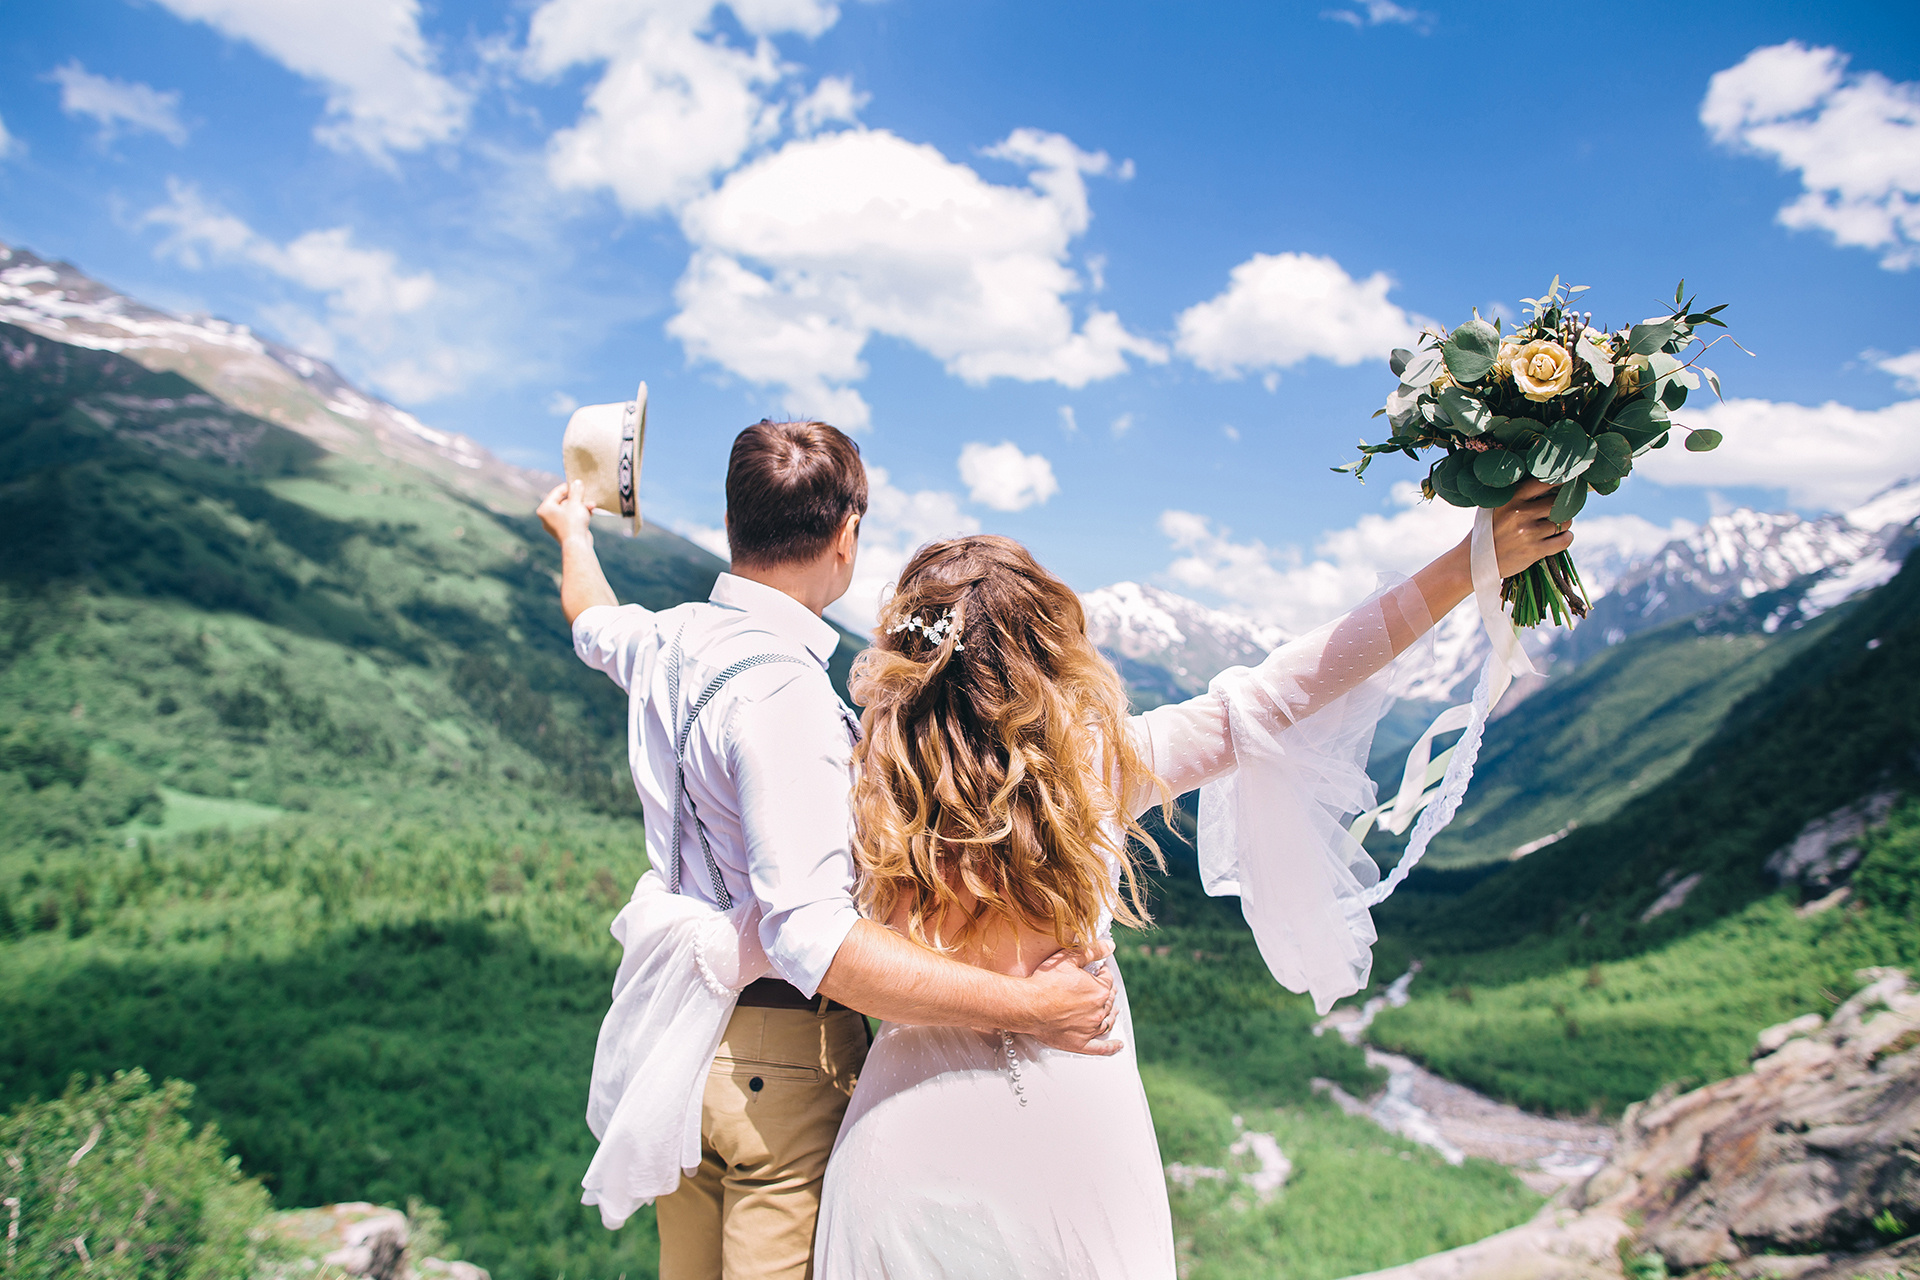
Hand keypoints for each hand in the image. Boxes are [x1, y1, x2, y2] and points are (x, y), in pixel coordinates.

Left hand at [537, 479, 595, 546]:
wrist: (577, 545)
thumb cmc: (573, 523)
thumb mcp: (576, 503)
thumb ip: (576, 491)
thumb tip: (577, 482)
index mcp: (545, 509)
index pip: (556, 492)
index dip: (569, 487)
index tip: (579, 483)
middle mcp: (547, 517)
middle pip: (564, 502)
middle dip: (578, 499)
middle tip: (587, 494)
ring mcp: (556, 525)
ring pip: (570, 510)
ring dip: (581, 506)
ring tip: (592, 505)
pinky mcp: (565, 531)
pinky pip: (572, 519)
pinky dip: (580, 515)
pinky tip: (590, 512)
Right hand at [1023, 938, 1121, 1056]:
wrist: (1026, 1006)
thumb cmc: (1044, 983)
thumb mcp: (1067, 959)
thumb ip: (1091, 951)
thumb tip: (1110, 946)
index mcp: (1099, 991)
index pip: (1107, 979)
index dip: (1102, 972)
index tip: (1098, 970)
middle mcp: (1098, 1011)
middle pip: (1108, 1000)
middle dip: (1106, 991)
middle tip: (1101, 986)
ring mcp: (1090, 1028)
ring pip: (1107, 1021)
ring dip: (1110, 1014)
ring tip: (1111, 1010)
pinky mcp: (1080, 1042)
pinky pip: (1100, 1047)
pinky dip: (1111, 1047)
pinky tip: (1118, 1046)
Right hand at [1489, 479, 1575, 577]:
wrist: (1473, 561)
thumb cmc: (1487, 531)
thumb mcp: (1495, 507)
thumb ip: (1516, 495)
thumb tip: (1547, 484)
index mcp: (1511, 498)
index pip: (1543, 482)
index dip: (1559, 481)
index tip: (1566, 483)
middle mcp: (1520, 513)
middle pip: (1558, 503)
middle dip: (1563, 506)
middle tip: (1561, 510)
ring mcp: (1528, 532)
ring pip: (1564, 522)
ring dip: (1564, 524)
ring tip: (1556, 526)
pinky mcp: (1534, 551)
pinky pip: (1564, 540)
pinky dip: (1566, 537)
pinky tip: (1560, 537)